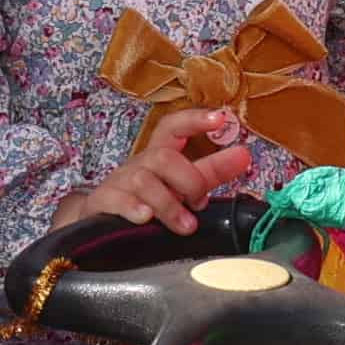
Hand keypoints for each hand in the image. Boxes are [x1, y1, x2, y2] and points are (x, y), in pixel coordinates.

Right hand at [64, 104, 256, 237]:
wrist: (99, 223)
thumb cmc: (146, 199)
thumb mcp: (179, 185)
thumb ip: (211, 172)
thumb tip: (244, 155)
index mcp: (158, 156)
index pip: (173, 127)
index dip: (194, 120)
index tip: (220, 119)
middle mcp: (139, 165)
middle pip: (163, 156)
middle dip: (188, 180)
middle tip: (199, 203)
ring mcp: (119, 184)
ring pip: (143, 180)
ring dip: (169, 204)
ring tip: (185, 225)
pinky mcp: (103, 204)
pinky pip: (116, 200)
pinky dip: (132, 208)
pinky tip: (145, 218)